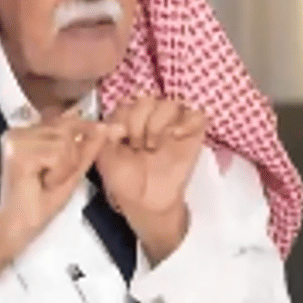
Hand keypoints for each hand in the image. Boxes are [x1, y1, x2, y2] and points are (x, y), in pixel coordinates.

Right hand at [0, 109, 107, 280]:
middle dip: (71, 157)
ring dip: (64, 167)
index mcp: (28, 133)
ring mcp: (15, 138)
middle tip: (53, 179)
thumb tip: (106, 127)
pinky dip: (58, 172)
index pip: (64, 121)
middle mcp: (18, 131)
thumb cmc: (41, 202)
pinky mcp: (17, 150)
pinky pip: (57, 153)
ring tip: (47, 182)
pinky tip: (43, 183)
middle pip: (67, 128)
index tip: (109, 130)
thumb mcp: (71, 171)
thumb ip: (86, 148)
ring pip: (64, 141)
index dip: (86, 127)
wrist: (18, 227)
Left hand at [95, 95, 206, 261]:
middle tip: (136, 146)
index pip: (127, 102)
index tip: (120, 138)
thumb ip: (105, 136)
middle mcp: (151, 117)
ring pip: (171, 103)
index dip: (122, 118)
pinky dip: (186, 122)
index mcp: (128, 118)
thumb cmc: (125, 180)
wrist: (146, 203)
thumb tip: (115, 124)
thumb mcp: (105, 158)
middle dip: (138, 121)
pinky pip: (197, 115)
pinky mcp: (193, 135)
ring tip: (152, 146)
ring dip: (158, 122)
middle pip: (147, 99)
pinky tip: (176, 136)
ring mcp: (173, 125)